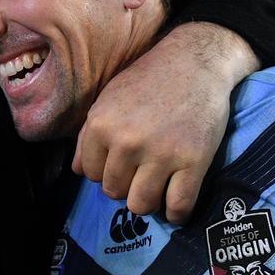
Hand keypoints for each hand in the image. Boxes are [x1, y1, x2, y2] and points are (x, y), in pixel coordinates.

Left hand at [73, 22, 255, 223]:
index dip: (105, 169)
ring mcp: (160, 154)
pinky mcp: (193, 162)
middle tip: (142, 170)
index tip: (121, 162)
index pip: (90, 174)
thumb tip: (78, 171)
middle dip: (126, 184)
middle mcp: (126, 143)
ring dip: (148, 199)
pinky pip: (178, 206)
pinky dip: (177, 213)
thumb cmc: (149, 79)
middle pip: (113, 192)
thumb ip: (89, 135)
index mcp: (101, 126)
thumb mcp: (109, 99)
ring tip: (157, 184)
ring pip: (140, 205)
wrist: (195, 61)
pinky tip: (176, 201)